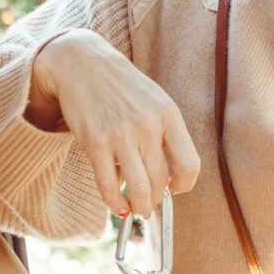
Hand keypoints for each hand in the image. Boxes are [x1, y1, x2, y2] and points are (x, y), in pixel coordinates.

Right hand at [31, 31, 198, 215]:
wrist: (83, 63)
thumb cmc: (123, 87)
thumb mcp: (155, 102)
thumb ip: (165, 135)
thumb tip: (168, 180)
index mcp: (169, 115)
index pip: (189, 164)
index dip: (184, 185)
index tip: (174, 189)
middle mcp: (148, 125)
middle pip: (161, 181)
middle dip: (155, 200)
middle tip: (148, 204)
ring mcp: (121, 134)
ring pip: (138, 189)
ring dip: (139, 207)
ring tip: (135, 209)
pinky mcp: (95, 141)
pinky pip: (108, 185)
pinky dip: (114, 202)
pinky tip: (117, 205)